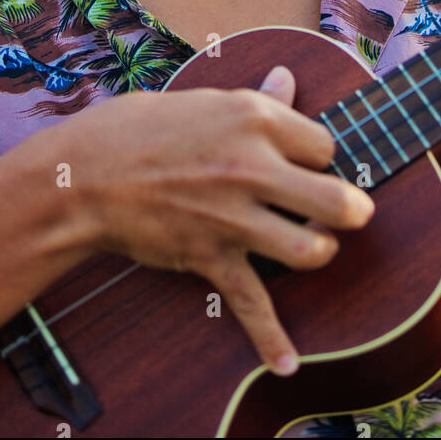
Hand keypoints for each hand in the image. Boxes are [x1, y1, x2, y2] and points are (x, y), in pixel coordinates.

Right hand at [45, 65, 373, 376]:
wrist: (85, 175)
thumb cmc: (141, 129)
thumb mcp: (205, 102)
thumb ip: (257, 100)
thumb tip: (288, 77)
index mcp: (254, 119)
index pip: (324, 144)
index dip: (320, 156)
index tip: (307, 162)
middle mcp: (252, 167)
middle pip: (335, 198)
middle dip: (352, 209)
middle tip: (354, 211)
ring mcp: (233, 216)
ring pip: (309, 250)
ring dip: (320, 253)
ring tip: (318, 247)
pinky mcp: (211, 256)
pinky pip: (251, 304)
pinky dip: (270, 339)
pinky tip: (288, 362)